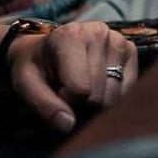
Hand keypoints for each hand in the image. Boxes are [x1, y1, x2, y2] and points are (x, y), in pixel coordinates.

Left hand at [8, 21, 138, 131]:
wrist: (48, 49)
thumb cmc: (37, 67)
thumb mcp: (26, 84)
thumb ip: (44, 105)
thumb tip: (68, 125)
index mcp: (70, 36)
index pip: (81, 89)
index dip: (66, 102)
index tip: (56, 94)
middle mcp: (98, 32)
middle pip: (98, 95)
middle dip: (82, 105)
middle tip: (68, 94)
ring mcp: (118, 40)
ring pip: (114, 96)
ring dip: (97, 103)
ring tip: (82, 89)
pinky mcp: (130, 50)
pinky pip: (128, 90)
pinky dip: (113, 97)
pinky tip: (98, 86)